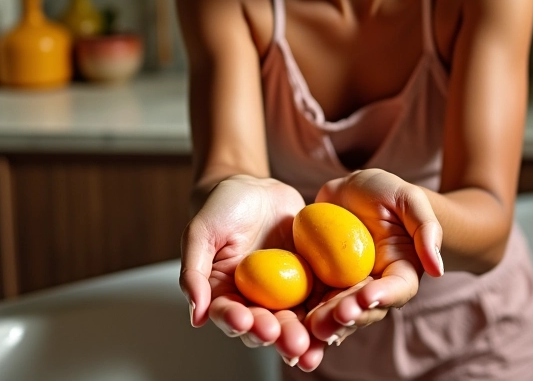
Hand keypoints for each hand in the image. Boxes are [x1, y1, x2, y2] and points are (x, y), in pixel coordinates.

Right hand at [179, 175, 325, 369]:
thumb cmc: (221, 207)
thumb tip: (195, 315)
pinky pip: (320, 296)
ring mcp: (284, 291)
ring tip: (312, 344)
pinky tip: (338, 317)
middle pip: (267, 326)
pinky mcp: (309, 278)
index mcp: (226, 295)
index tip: (245, 319)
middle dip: (279, 336)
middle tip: (291, 342)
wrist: (254, 188)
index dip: (236, 321)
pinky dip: (329, 309)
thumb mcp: (200, 232)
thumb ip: (194, 271)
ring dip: (305, 335)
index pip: (229, 315)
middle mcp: (255, 300)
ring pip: (295, 320)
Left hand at [305, 169, 442, 344]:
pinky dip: (305, 313)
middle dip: (351, 313)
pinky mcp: (322, 282)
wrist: (354, 191)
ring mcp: (347, 287)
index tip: (369, 296)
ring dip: (328, 322)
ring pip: (339, 312)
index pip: (397, 289)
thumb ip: (426, 229)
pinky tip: (295, 320)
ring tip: (314, 325)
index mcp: (401, 271)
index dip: (385, 296)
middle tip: (336, 316)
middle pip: (365, 308)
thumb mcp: (409, 199)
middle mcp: (375, 286)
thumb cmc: (388, 193)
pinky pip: (314, 301)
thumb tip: (437, 269)